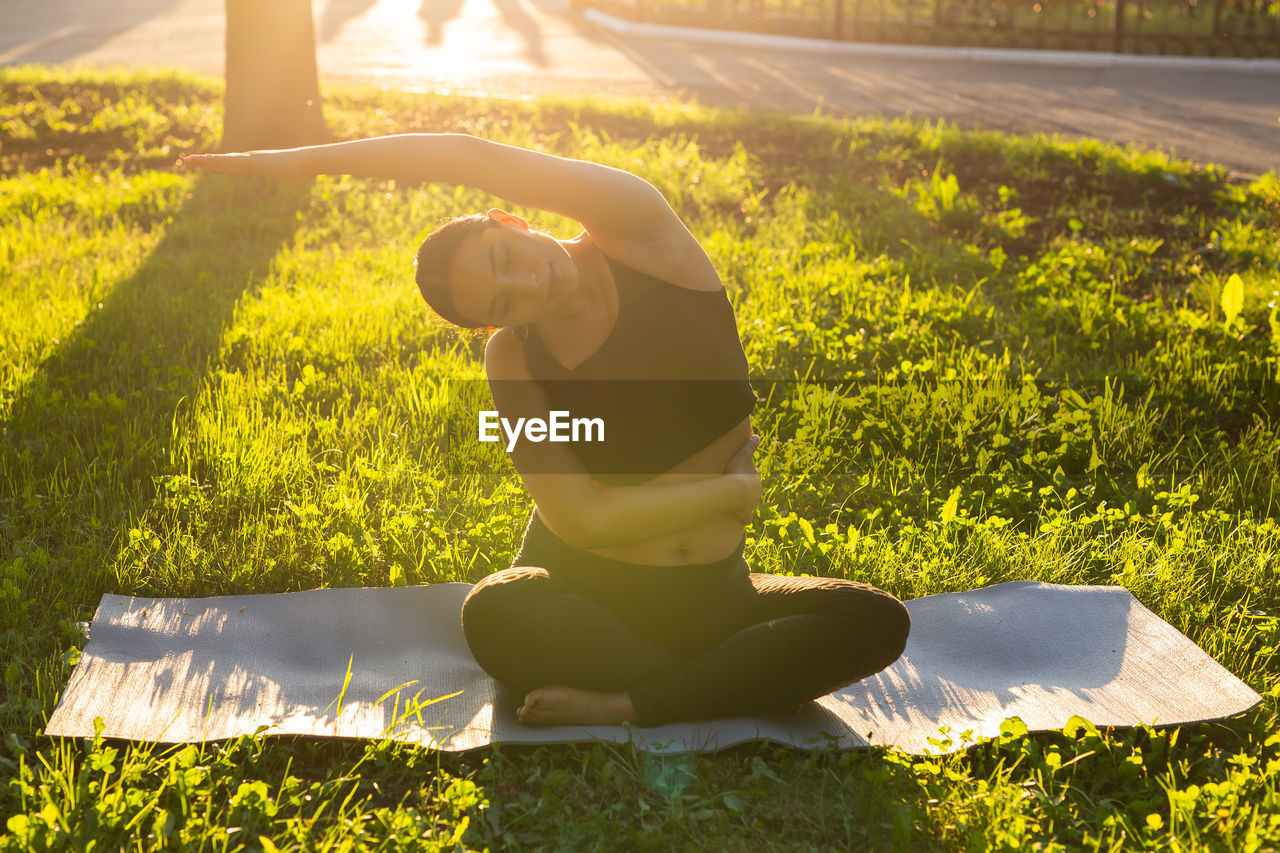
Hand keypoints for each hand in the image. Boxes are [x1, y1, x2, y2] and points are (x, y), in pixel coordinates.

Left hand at [181, 149, 310, 181]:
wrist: (306, 161)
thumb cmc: (302, 168)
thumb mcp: (293, 174)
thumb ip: (293, 173)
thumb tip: (303, 176)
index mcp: (255, 163)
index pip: (231, 164)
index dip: (216, 164)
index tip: (202, 163)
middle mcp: (249, 159)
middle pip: (222, 162)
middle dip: (204, 161)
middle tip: (185, 160)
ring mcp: (250, 160)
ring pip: (223, 162)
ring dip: (205, 161)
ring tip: (188, 160)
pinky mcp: (253, 163)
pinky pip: (232, 163)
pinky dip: (218, 162)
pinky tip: (206, 161)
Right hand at [725, 434, 761, 522]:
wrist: (735, 490)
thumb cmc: (737, 471)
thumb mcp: (743, 454)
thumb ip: (750, 445)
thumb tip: (757, 435)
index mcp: (756, 478)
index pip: (752, 476)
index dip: (744, 475)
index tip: (736, 475)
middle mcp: (757, 492)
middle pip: (752, 490)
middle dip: (745, 490)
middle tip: (733, 488)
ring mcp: (752, 504)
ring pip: (750, 503)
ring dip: (743, 503)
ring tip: (733, 502)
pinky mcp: (746, 514)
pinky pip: (746, 518)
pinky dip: (744, 518)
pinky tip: (740, 519)